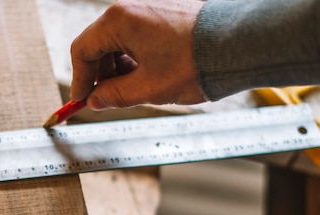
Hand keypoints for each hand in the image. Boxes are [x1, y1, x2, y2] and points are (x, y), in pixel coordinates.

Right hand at [70, 0, 204, 109]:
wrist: (240, 44)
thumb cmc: (195, 62)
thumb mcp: (148, 88)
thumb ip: (114, 96)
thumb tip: (97, 100)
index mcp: (119, 21)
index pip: (83, 50)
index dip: (80, 80)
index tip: (83, 100)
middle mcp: (131, 7)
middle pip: (100, 44)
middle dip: (101, 75)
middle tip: (108, 100)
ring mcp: (149, 7)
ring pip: (120, 41)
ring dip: (120, 68)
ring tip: (136, 90)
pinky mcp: (165, 11)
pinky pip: (139, 35)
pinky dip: (136, 57)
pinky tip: (150, 75)